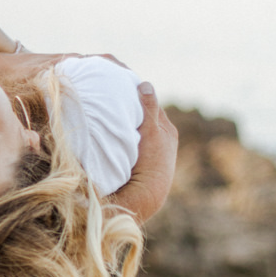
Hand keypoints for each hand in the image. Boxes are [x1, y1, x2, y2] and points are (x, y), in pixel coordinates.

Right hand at [108, 86, 177, 222]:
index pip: (150, 103)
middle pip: (143, 115)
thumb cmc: (151, 163)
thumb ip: (149, 108)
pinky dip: (122, 132)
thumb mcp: (151, 131)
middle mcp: (162, 140)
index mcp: (167, 130)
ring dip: (124, 119)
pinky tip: (110, 130)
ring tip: (108, 109)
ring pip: (136, 127)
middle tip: (111, 93)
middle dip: (130, 104)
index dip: (136, 91)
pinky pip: (131, 139)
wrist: (146, 195)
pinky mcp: (141, 162)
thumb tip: (145, 84)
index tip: (120, 81)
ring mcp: (152, 152)